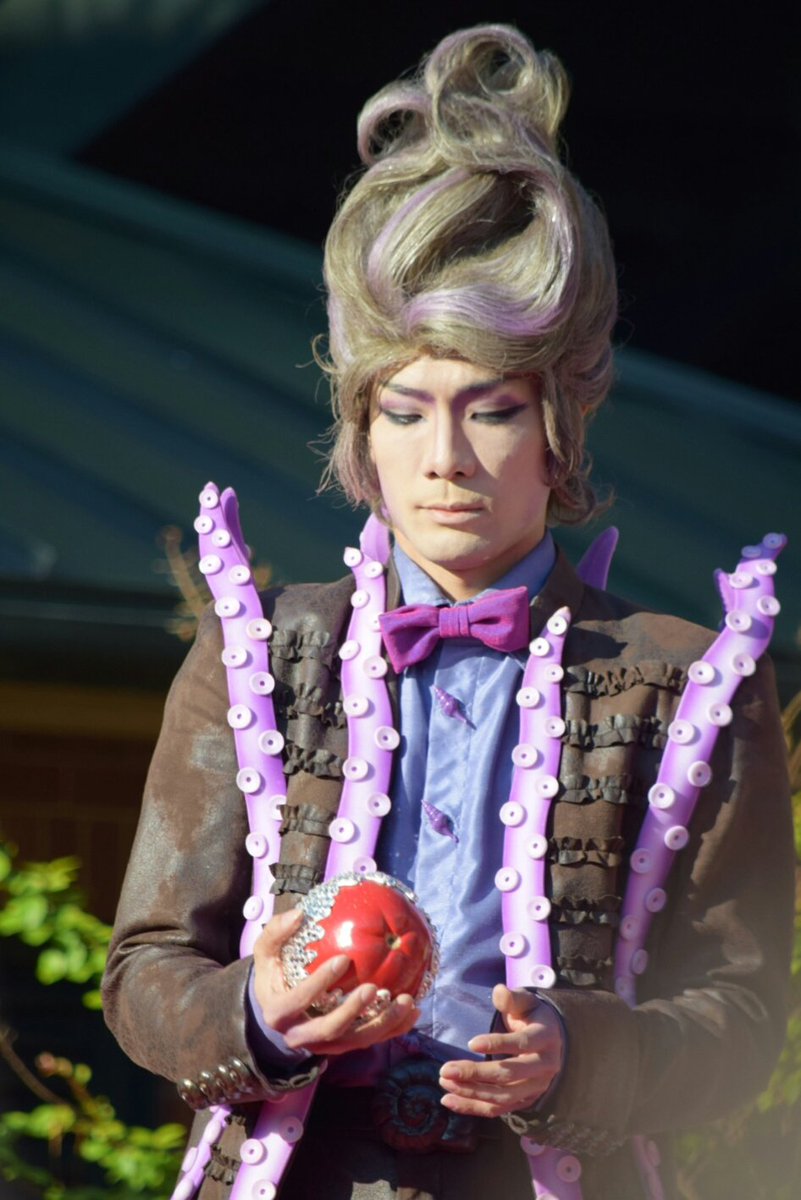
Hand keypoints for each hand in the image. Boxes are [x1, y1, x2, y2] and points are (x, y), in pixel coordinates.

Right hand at [252, 908, 419, 1055]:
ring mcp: (323, 1045)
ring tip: (405, 1001)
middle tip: (375, 987)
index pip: (298, 1001)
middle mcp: (300, 1035)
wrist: (276, 1013)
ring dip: (382, 1023)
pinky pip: (370, 1041)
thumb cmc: (274, 974)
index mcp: (279, 1013)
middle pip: (330, 1029)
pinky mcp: (341, 1047)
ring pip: (355, 1040)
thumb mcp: (265, 954)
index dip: (319, 983)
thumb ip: (275, 932)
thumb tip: (298, 914)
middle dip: (353, 1011)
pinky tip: (412, 1010)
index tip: (343, 960)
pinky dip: (393, 1029)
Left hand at [438, 983, 563, 1117]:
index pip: (522, 1044)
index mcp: (545, 1039)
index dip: (498, 1044)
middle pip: (509, 1075)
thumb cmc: (532, 1018)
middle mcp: (544, 1067)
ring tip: (444, 1082)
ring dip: (471, 1092)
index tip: (470, 1043)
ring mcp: (535, 1088)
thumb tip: (499, 990)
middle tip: (446, 1070)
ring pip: (502, 1096)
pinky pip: (498, 1109)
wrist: (552, 1042)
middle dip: (476, 1074)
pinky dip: (473, 1107)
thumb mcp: (526, 1002)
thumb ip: (512, 998)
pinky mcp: (524, 1101)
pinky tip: (448, 1100)